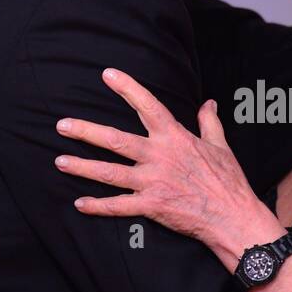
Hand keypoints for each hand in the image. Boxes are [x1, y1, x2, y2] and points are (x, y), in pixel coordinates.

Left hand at [54, 68, 281, 259]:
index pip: (148, 105)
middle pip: (115, 139)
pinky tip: (79, 203)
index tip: (107, 74)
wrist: (233, 217)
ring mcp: (153, 182)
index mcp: (175, 138)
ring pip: (109, 172)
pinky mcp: (151, 206)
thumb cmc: (228, 182)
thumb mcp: (220, 146)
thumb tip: (209, 103)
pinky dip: (97, 206)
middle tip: (62, 125)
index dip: (127, 88)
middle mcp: (159, 157)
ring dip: (82, 166)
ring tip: (59, 161)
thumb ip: (209, 123)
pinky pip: (118, 206)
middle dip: (86, 131)